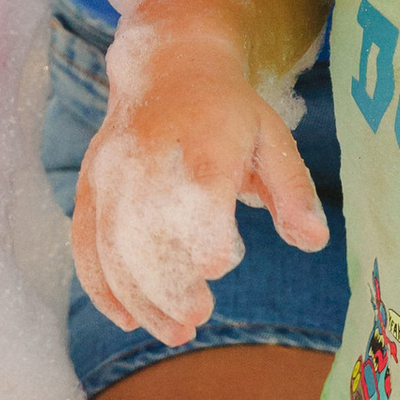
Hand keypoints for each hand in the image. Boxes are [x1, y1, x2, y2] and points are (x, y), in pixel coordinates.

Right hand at [71, 61, 328, 344]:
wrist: (166, 68)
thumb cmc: (228, 113)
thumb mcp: (272, 138)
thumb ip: (293, 190)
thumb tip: (314, 240)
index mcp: (202, 135)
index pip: (198, 185)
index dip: (203, 228)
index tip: (221, 264)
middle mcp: (147, 152)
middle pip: (147, 224)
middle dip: (167, 279)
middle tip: (197, 319)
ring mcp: (110, 170)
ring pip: (112, 241)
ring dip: (139, 294)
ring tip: (175, 331)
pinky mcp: (89, 187)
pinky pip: (85, 241)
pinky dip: (100, 284)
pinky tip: (126, 318)